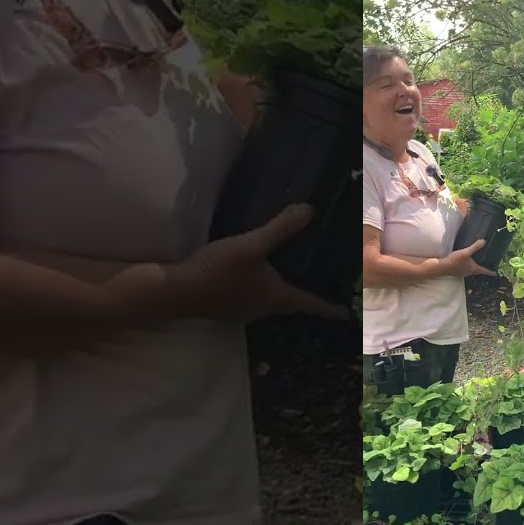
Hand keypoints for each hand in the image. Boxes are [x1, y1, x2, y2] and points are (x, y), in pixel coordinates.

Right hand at [171, 204, 349, 321]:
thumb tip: (309, 210)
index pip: (310, 304)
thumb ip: (281, 228)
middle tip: (315, 290)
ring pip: (269, 304)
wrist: (178, 290)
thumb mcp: (253, 245)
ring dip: (279, 295)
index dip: (328, 307)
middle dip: (303, 300)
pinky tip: (251, 279)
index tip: (345, 314)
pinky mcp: (224, 308)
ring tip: (286, 280)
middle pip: (290, 306)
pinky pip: (250, 300)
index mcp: (276, 298)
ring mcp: (241, 311)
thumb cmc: (220, 270)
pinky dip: (258, 291)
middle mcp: (262, 309)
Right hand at [441, 240, 496, 277]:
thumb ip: (475, 247)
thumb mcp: (465, 252)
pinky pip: (465, 269)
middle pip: (478, 271)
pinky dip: (468, 266)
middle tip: (487, 265)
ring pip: (471, 270)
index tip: (496, 274)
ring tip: (477, 262)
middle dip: (482, 269)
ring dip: (475, 267)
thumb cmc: (455, 261)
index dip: (490, 272)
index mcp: (473, 269)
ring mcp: (463, 273)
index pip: (484, 271)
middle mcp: (469, 272)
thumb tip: (484, 241)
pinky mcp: (457, 271)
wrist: (442, 267)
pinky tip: (466, 262)